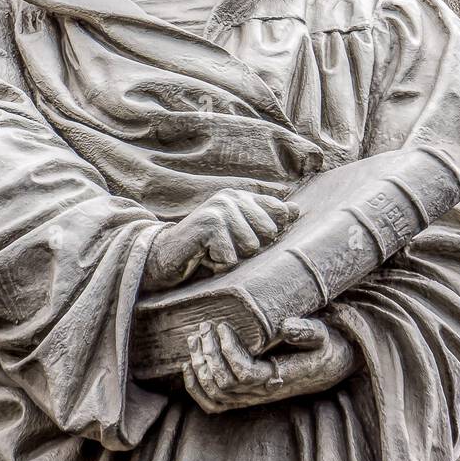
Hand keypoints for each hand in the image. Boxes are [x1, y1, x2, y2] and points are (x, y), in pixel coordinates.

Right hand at [139, 189, 297, 293]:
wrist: (163, 257)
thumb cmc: (205, 250)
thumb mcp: (240, 236)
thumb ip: (267, 221)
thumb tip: (296, 210)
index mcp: (243, 197)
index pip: (280, 214)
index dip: (268, 235)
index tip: (242, 239)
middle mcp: (232, 196)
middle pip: (268, 233)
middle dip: (248, 250)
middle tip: (223, 248)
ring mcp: (220, 207)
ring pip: (250, 246)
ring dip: (231, 258)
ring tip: (212, 252)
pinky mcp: (208, 222)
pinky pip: (231, 256)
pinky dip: (217, 264)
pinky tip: (202, 256)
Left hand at [182, 317, 354, 412]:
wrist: (329, 367)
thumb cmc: (325, 348)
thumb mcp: (325, 335)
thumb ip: (307, 331)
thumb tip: (285, 326)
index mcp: (281, 377)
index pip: (245, 373)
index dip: (229, 351)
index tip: (223, 326)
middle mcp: (264, 393)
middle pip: (225, 383)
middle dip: (209, 354)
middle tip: (205, 326)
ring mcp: (252, 398)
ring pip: (216, 394)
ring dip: (200, 367)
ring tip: (195, 339)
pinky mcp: (245, 398)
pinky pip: (215, 404)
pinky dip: (196, 389)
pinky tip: (188, 366)